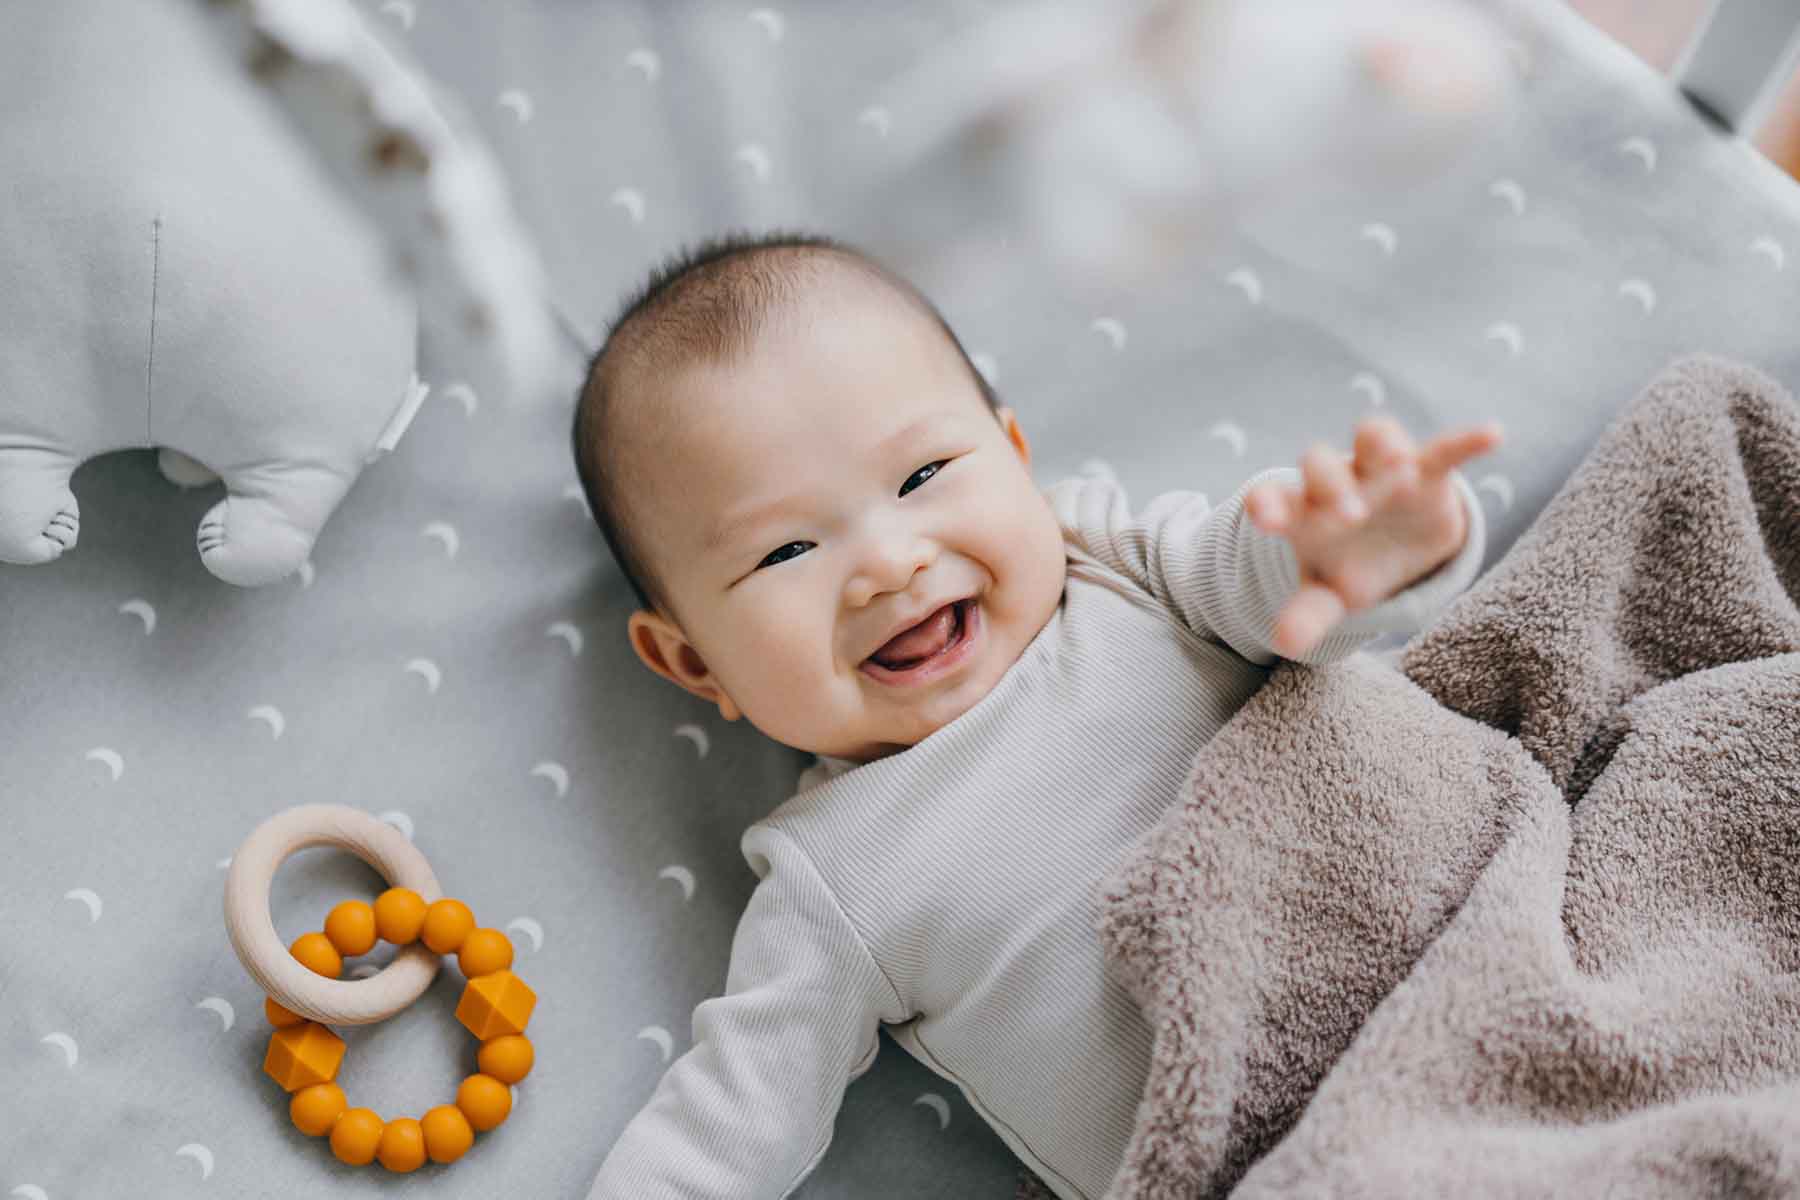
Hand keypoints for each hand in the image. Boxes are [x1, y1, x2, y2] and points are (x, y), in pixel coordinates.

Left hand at [1245, 415, 1502, 659]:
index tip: (1264, 519)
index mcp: (1303, 512)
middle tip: (1349, 517)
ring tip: (1399, 467)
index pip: (1274, 498)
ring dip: (1384, 448)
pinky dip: (1465, 442)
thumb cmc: (1349, 567)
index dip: (1267, 504)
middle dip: (1333, 486)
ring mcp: (1380, 471)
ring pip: (1373, 437)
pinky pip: (1444, 449)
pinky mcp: (1426, 470)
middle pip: (1322, 466)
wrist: (1394, 550)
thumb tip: (1282, 643)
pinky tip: (1492, 435)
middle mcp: (1338, 481)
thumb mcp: (1328, 594)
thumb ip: (1308, 614)